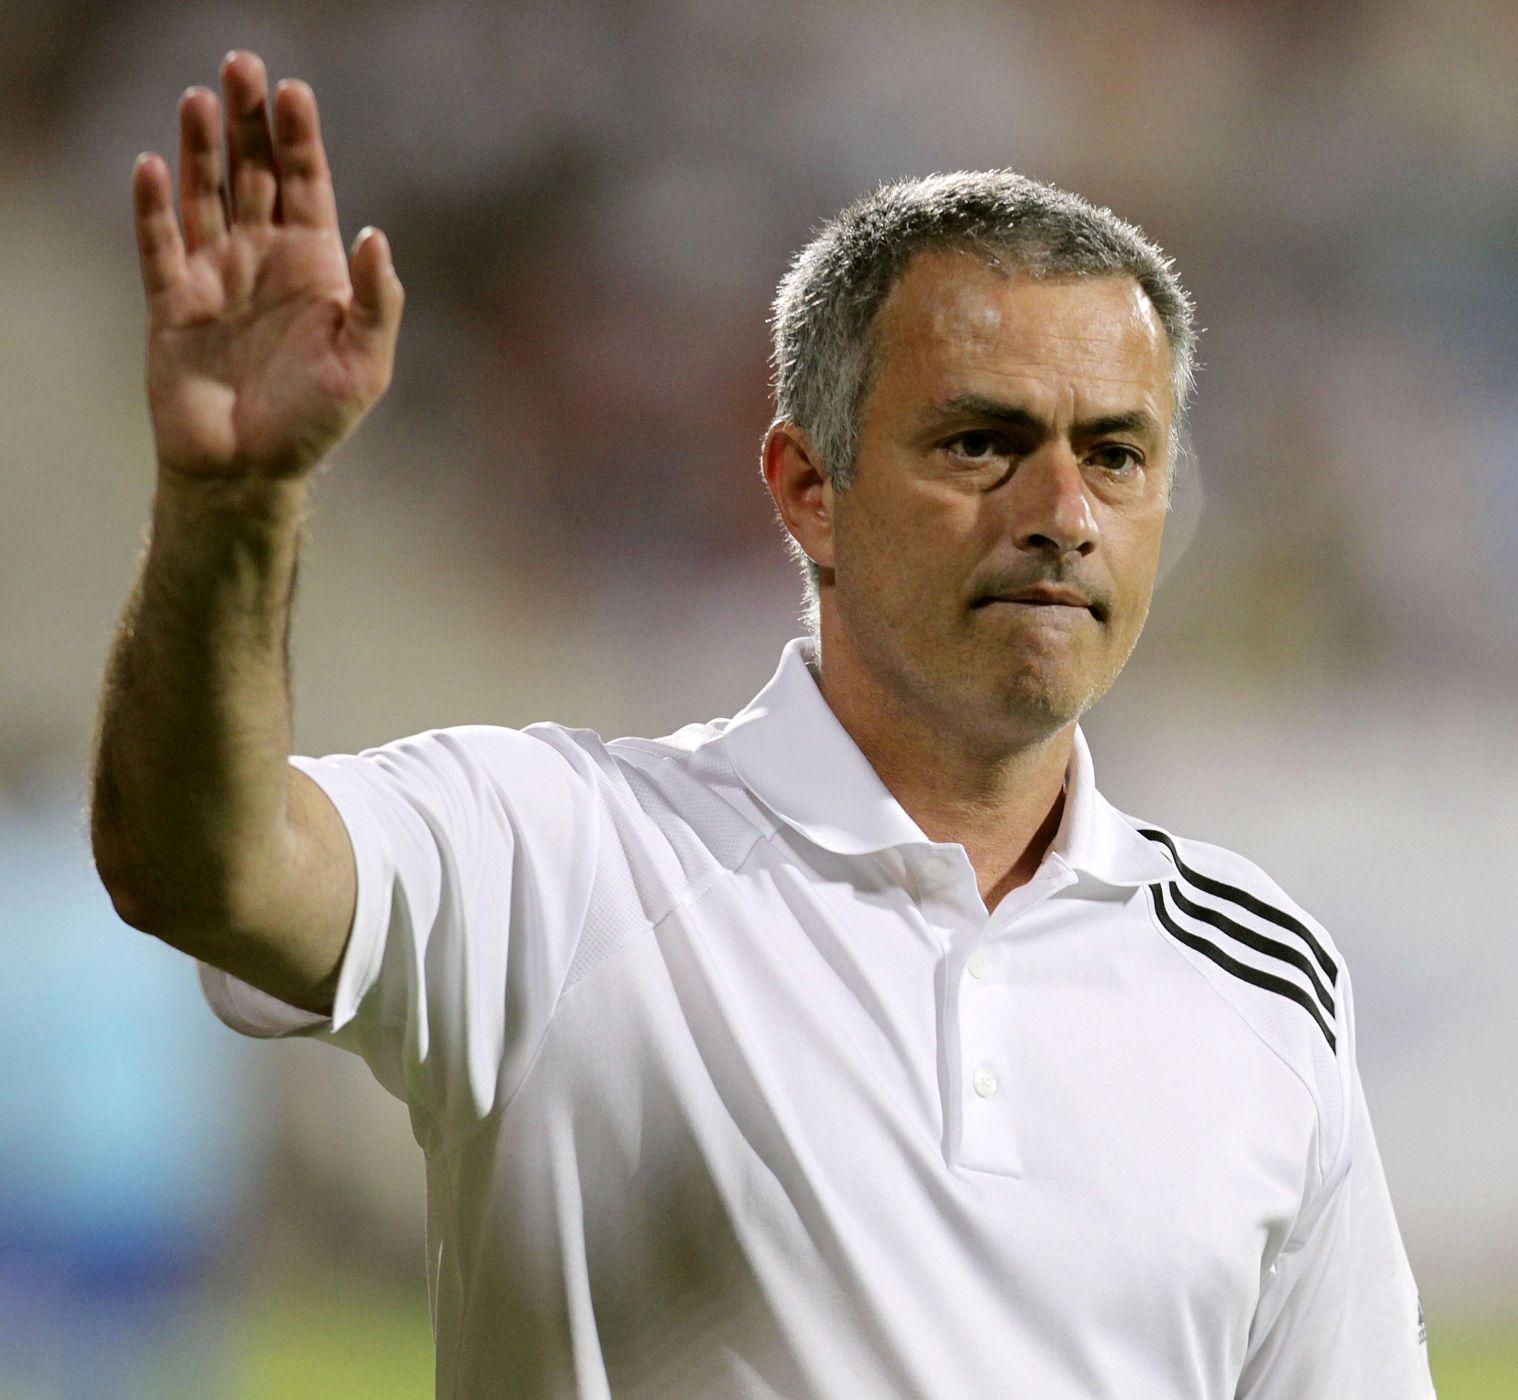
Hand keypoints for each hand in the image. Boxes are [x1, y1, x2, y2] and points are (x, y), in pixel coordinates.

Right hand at [132, 51, 402, 481]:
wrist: (248, 471)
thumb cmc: (313, 423)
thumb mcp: (365, 366)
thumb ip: (377, 302)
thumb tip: (376, 234)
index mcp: (316, 269)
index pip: (306, 187)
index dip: (299, 140)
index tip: (294, 91)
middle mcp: (264, 261)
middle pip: (253, 175)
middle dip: (249, 122)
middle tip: (242, 65)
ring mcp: (216, 277)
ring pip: (206, 195)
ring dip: (202, 148)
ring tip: (200, 98)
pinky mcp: (172, 302)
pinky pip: (159, 244)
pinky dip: (153, 206)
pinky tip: (153, 165)